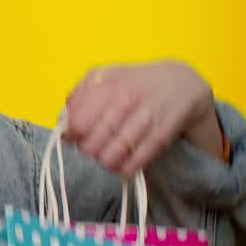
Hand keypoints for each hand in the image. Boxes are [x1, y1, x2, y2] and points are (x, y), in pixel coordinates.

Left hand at [61, 60, 217, 176]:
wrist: (181, 83)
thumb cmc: (133, 82)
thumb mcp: (104, 77)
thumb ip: (79, 96)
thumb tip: (64, 123)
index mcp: (106, 84)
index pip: (78, 123)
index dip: (72, 135)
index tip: (74, 137)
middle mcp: (125, 101)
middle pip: (91, 145)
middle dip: (87, 150)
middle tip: (92, 146)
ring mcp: (144, 119)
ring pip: (109, 158)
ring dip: (103, 161)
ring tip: (106, 155)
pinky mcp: (159, 137)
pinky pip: (133, 164)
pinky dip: (122, 169)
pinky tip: (121, 163)